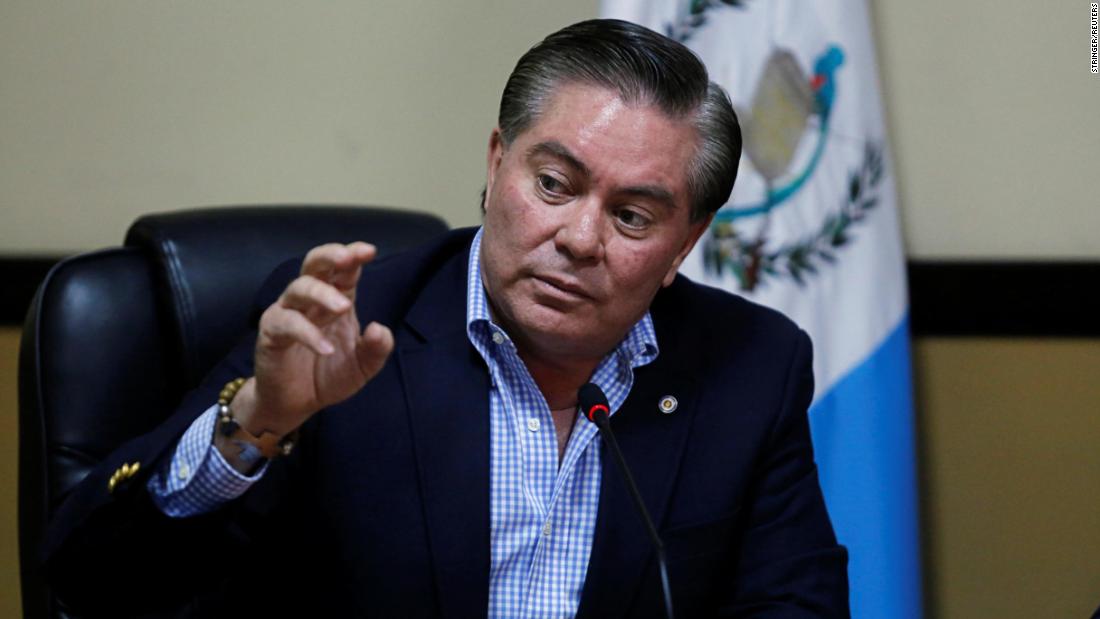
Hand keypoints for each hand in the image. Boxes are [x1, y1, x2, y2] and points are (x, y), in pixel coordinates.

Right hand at [232, 242, 393, 437]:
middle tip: (347, 259)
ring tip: (344, 307)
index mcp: (336, 299)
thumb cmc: (328, 376)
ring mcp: (288, 313)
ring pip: (299, 289)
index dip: (354, 256)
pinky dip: (307, 334)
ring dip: (322, 293)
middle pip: (314, 265)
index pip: (343, 270)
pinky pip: (287, 324)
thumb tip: (379, 328)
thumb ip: (376, 349)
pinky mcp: (271, 333)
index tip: (369, 251)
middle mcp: (310, 301)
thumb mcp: (362, 366)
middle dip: (330, 256)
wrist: (296, 404)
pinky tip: (326, 349)